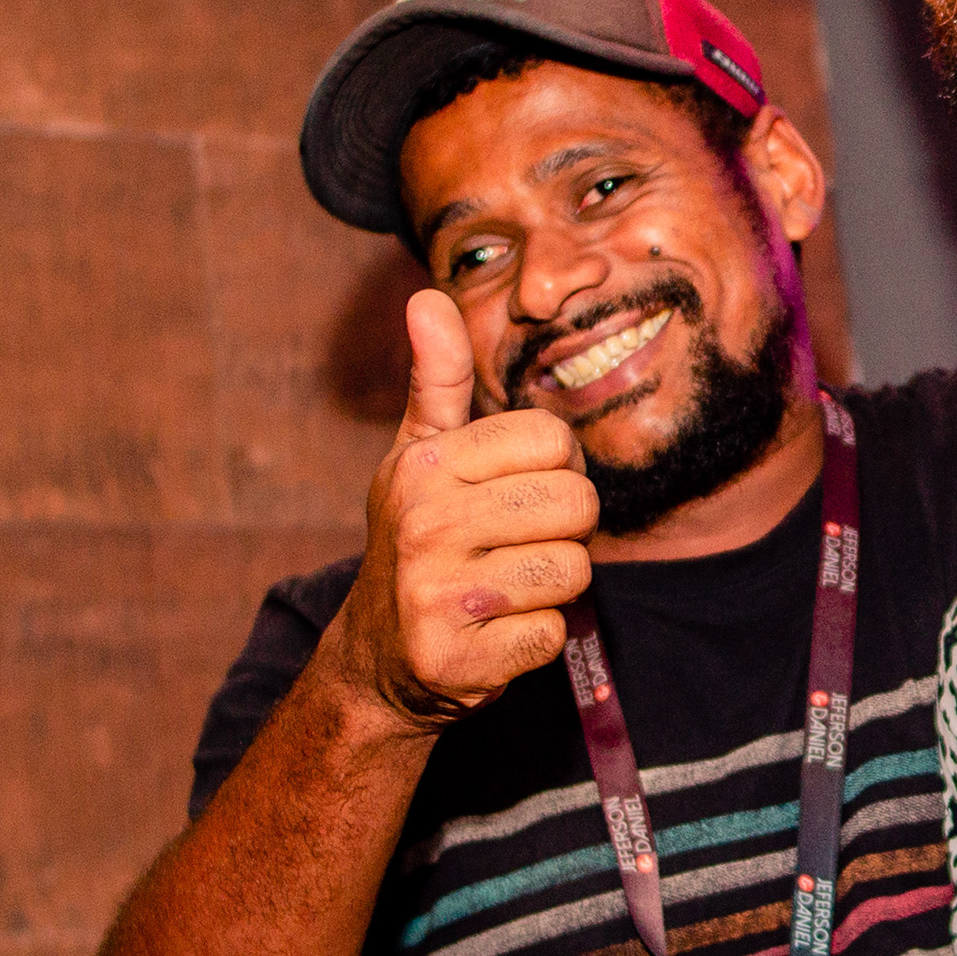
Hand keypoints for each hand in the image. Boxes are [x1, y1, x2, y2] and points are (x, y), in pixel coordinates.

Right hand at [328, 288, 599, 732]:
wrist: (379, 657)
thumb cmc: (420, 537)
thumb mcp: (421, 454)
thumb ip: (439, 378)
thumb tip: (428, 296)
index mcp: (426, 465)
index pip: (553, 440)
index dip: (556, 467)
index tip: (518, 489)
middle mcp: (425, 523)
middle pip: (576, 504)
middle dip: (564, 528)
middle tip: (516, 544)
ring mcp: (436, 594)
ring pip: (572, 570)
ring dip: (552, 586)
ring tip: (505, 585)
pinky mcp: (455, 659)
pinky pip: (552, 633)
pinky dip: (534, 638)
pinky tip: (493, 631)